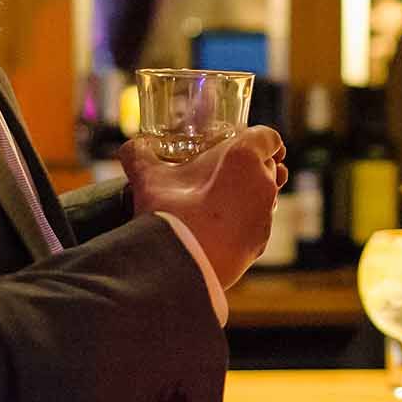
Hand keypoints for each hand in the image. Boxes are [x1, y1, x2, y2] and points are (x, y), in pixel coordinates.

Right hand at [120, 126, 287, 289]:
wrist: (180, 264)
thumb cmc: (170, 212)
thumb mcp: (148, 177)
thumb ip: (138, 155)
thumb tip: (132, 146)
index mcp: (245, 157)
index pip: (268, 137)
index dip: (259, 138)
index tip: (245, 142)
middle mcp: (264, 184)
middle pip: (269, 167)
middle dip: (251, 166)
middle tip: (224, 171)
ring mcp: (266, 216)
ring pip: (265, 197)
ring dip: (247, 195)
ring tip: (219, 202)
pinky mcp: (261, 243)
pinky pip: (256, 226)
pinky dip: (243, 224)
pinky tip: (218, 229)